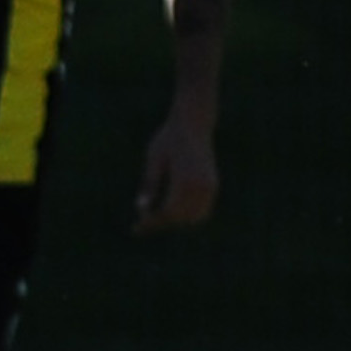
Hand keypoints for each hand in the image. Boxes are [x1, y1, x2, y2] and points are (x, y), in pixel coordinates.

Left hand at [134, 115, 218, 232]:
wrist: (193, 123)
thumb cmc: (168, 138)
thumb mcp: (154, 159)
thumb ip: (150, 184)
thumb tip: (140, 208)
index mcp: (184, 179)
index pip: (168, 212)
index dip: (152, 222)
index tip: (137, 226)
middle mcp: (201, 186)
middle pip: (181, 218)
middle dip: (162, 224)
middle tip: (141, 225)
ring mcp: (210, 186)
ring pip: (195, 218)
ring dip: (176, 222)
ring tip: (154, 220)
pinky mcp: (213, 184)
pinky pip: (203, 209)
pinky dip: (188, 215)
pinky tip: (170, 212)